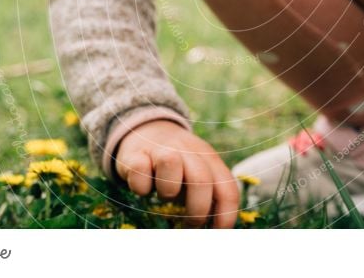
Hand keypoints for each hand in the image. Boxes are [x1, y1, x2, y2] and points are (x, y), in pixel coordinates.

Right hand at [114, 119, 239, 228]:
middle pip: (201, 179)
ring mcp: (161, 149)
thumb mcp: (198, 173)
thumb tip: (214, 230)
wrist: (148, 131)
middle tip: (190, 223)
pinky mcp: (136, 154)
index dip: (225, 215)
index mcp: (209, 159)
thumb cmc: (178, 164)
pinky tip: (143, 186)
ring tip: (165, 194)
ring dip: (168, 190)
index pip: (227, 189)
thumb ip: (209, 195)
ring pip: (171, 164)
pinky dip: (141, 186)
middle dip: (197, 210)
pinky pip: (139, 171)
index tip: (217, 232)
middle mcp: (188, 151)